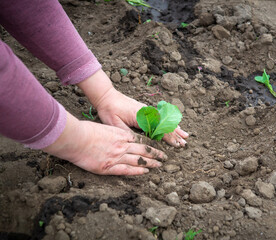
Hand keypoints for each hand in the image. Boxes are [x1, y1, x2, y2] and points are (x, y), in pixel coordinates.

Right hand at [43, 112, 166, 174]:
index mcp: (121, 134)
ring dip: (150, 163)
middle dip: (156, 154)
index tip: (157, 146)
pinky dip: (137, 172)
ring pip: (138, 160)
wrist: (76, 138)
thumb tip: (121, 135)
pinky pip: (127, 170)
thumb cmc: (86, 130)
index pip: (140, 139)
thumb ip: (115, 132)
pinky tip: (145, 172)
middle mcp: (122, 145)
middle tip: (165, 157)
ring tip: (159, 165)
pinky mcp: (109, 167)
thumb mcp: (105, 127)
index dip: (150, 143)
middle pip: (143, 149)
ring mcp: (116, 156)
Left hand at [77, 70, 188, 146]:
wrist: (106, 96)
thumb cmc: (109, 110)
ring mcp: (148, 110)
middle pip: (166, 125)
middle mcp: (148, 112)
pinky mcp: (146, 110)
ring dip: (176, 129)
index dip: (169, 138)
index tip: (177, 146)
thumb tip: (141, 143)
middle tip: (184, 144)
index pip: (160, 129)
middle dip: (176, 135)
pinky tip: (175, 126)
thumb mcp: (116, 125)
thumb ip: (129, 134)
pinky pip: (162, 117)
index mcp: (142, 116)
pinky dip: (170, 123)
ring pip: (166, 120)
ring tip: (185, 135)